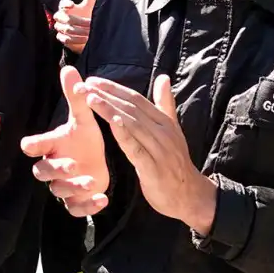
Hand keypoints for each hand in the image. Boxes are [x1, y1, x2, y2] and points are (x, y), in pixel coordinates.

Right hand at [22, 66, 109, 215]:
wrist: (95, 164)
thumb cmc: (84, 140)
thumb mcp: (82, 119)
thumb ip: (75, 97)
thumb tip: (69, 68)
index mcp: (51, 146)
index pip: (32, 146)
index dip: (32, 146)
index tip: (31, 145)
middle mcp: (52, 167)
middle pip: (41, 172)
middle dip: (56, 169)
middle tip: (72, 165)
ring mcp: (62, 185)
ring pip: (59, 191)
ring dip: (74, 187)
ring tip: (92, 181)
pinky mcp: (75, 201)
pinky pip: (75, 209)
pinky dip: (88, 206)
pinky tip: (103, 199)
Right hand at [53, 0, 99, 52]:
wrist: (87, 31)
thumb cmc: (88, 14)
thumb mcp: (91, 2)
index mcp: (66, 7)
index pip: (62, 4)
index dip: (65, 4)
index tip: (72, 4)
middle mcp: (61, 17)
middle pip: (63, 18)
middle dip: (77, 21)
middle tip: (89, 23)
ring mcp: (60, 28)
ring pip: (65, 29)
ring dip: (78, 31)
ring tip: (89, 32)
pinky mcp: (62, 38)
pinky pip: (65, 39)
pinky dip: (75, 40)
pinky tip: (84, 39)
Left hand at [82, 74, 216, 233]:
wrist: (189, 195)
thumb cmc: (175, 161)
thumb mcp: (172, 130)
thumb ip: (165, 104)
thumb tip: (163, 77)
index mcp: (164, 121)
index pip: (136, 99)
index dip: (114, 88)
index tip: (92, 80)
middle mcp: (163, 132)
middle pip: (131, 108)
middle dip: (106, 95)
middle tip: (84, 85)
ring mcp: (159, 149)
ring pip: (132, 124)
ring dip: (110, 110)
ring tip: (90, 99)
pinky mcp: (153, 167)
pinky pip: (136, 148)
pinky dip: (124, 135)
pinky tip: (111, 124)